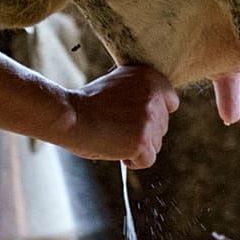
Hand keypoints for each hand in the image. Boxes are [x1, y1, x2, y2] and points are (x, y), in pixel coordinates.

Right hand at [60, 65, 179, 168]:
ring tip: (113, 136)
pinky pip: (147, 160)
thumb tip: (160, 107)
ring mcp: (150, 119)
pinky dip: (133, 161)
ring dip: (137, 146)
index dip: (156, 114)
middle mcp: (155, 97)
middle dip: (143, 132)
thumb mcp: (119, 84)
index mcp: (151, 78)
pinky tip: (115, 150)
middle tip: (116, 127)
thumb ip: (141, 92)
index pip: (171, 102)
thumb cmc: (88, 103)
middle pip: (162, 127)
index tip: (139, 119)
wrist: (69, 116)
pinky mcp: (141, 141)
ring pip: (155, 144)